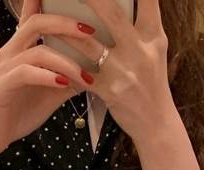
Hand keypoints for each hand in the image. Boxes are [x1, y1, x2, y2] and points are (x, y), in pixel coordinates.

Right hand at [0, 0, 98, 161]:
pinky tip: (63, 83)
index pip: (33, 17)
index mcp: (20, 50)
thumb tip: (93, 73)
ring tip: (86, 76)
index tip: (77, 4)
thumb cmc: (19, 113)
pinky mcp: (1, 86)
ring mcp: (4, 68)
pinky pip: (26, 73)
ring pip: (37, 52)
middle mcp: (10, 52)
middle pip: (37, 23)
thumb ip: (68, 80)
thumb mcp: (50, 94)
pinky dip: (48, 77)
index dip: (47, 3)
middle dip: (66, 24)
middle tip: (91, 32)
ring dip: (66, 63)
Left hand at [52, 0, 175, 141]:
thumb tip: (123, 6)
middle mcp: (141, 49)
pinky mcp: (109, 90)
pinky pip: (80, 71)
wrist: (156, 124)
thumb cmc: (153, 86)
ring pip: (88, 41)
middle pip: (111, 12)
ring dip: (65, 27)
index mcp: (154, 37)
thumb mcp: (155, 53)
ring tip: (47, 15)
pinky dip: (65, 62)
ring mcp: (124, 70)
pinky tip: (51, 52)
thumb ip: (142, 28)